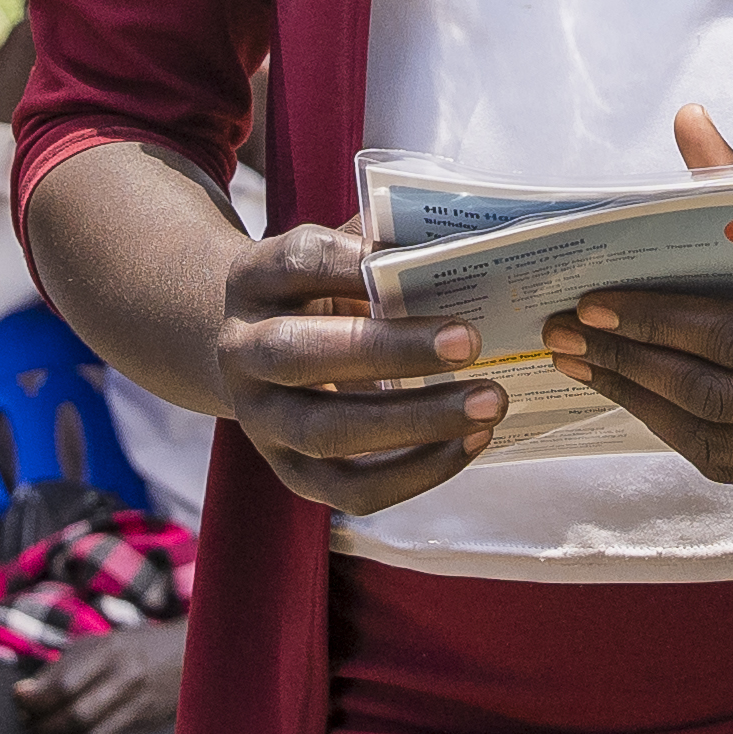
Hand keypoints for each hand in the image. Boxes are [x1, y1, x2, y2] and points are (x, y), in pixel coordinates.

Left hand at [18, 618, 186, 733]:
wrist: (192, 654)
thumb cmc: (135, 646)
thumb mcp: (101, 643)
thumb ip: (64, 666)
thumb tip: (23, 693)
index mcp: (111, 651)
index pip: (65, 683)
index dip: (37, 698)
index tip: (20, 701)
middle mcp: (126, 677)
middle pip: (76, 714)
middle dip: (44, 726)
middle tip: (26, 728)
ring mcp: (138, 704)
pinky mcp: (144, 724)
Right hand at [208, 226, 499, 512]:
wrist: (256, 355)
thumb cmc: (320, 295)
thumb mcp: (335, 260)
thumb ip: (383, 249)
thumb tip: (467, 244)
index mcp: (255, 280)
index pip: (298, 262)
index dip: (355, 260)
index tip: (422, 256)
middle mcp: (243, 352)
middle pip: (300, 352)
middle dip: (389, 349)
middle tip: (469, 341)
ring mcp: (261, 420)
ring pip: (327, 432)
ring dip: (415, 422)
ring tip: (489, 402)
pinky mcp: (290, 472)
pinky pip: (350, 489)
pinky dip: (415, 473)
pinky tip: (468, 443)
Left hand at [553, 111, 732, 498]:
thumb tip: (686, 124)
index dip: (659, 324)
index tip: (593, 302)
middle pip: (722, 400)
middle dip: (631, 367)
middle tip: (566, 335)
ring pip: (723, 445)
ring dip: (644, 406)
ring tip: (588, 366)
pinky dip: (686, 433)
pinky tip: (644, 396)